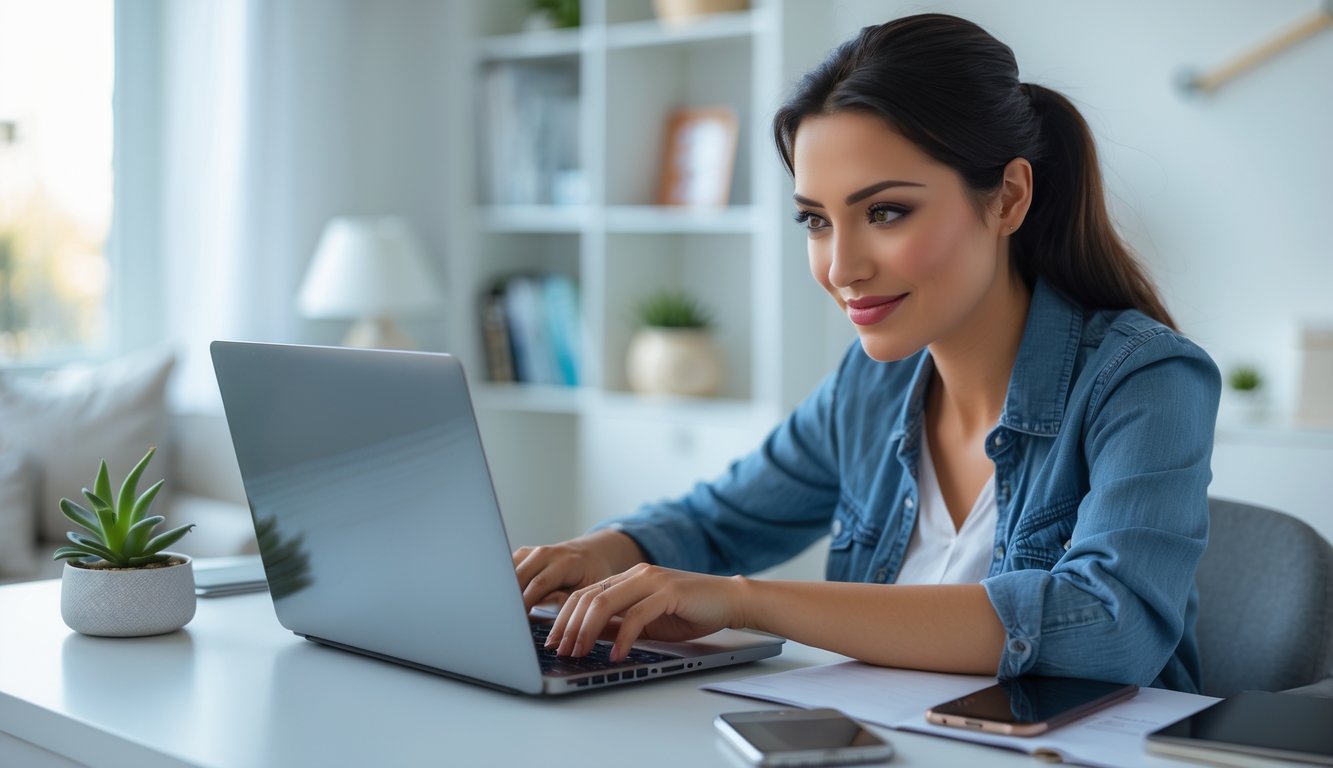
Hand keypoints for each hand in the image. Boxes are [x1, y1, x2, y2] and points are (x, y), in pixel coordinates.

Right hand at [512, 530, 643, 610]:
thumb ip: (565, 602)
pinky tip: (504, 599)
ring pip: (508, 571)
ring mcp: (532, 552)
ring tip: (503, 611)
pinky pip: (507, 569)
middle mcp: (546, 553)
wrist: (591, 555)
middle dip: (510, 598)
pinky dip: (505, 584)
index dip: (525, 602)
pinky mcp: (522, 555)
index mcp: (565, 562)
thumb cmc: (591, 577)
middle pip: (518, 576)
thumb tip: (540, 612)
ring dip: (505, 590)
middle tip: (506, 620)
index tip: (516, 620)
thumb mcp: (588, 592)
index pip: (539, 583)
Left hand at [544, 563, 749, 661]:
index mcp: (627, 578)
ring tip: (580, 653)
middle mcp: (635, 575)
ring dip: (587, 631)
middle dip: (569, 627)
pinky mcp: (669, 592)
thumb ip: (619, 623)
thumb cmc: (690, 612)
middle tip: (560, 651)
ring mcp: (651, 581)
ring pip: (605, 603)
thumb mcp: (647, 621)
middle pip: (588, 598)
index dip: (564, 619)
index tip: (553, 642)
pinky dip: (623, 637)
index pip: (584, 594)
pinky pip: (636, 615)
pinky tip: (617, 654)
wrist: (729, 600)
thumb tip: (587, 637)